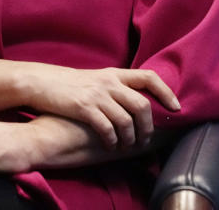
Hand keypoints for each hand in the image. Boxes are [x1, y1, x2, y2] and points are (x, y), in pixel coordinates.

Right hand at [25, 66, 179, 148]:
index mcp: (114, 73)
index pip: (149, 78)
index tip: (175, 108)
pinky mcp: (84, 108)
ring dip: (130, 138)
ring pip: (126, 121)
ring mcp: (97, 95)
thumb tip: (138, 103)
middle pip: (141, 105)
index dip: (166, 93)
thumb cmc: (70, 84)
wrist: (42, 82)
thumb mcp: (97, 78)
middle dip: (148, 127)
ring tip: (128, 145)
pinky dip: (112, 139)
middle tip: (145, 139)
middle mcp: (109, 82)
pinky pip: (107, 128)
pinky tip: (110, 144)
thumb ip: (116, 86)